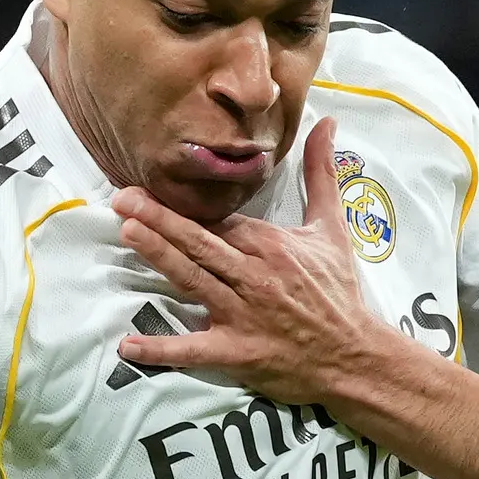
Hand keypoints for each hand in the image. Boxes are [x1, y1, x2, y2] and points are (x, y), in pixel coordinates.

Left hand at [111, 117, 395, 405]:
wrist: (355, 356)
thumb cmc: (338, 293)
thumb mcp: (333, 229)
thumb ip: (322, 174)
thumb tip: (327, 123)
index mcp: (271, 244)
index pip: (222, 217)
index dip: (187, 202)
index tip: (153, 178)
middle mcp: (253, 275)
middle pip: (201, 241)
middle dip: (160, 218)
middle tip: (123, 197)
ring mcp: (243, 314)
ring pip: (194, 279)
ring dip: (160, 256)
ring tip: (127, 232)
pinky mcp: (237, 351)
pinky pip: (195, 350)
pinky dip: (163, 350)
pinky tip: (129, 345)